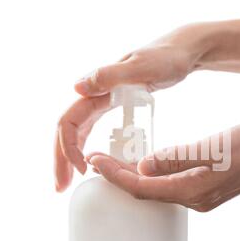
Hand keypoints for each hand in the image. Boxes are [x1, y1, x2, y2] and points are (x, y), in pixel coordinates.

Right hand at [54, 24, 207, 191]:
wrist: (180, 54)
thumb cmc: (165, 59)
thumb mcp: (141, 68)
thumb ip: (110, 76)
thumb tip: (76, 88)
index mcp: (97, 88)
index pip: (69, 121)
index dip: (69, 148)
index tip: (81, 170)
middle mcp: (95, 94)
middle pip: (68, 130)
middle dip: (61, 158)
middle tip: (60, 187)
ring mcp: (104, 100)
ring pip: (78, 131)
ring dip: (70, 156)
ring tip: (68, 180)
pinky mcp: (114, 105)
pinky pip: (93, 128)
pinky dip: (86, 146)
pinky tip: (89, 161)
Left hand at [85, 122, 239, 211]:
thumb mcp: (210, 148)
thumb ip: (175, 158)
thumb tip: (144, 167)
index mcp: (191, 190)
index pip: (142, 186)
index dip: (115, 175)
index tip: (95, 161)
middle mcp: (193, 199)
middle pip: (146, 191)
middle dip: (120, 177)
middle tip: (100, 159)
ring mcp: (200, 196)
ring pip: (158, 189)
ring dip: (136, 176)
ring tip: (117, 160)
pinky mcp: (206, 188)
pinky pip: (171, 186)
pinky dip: (154, 176)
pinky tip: (149, 164)